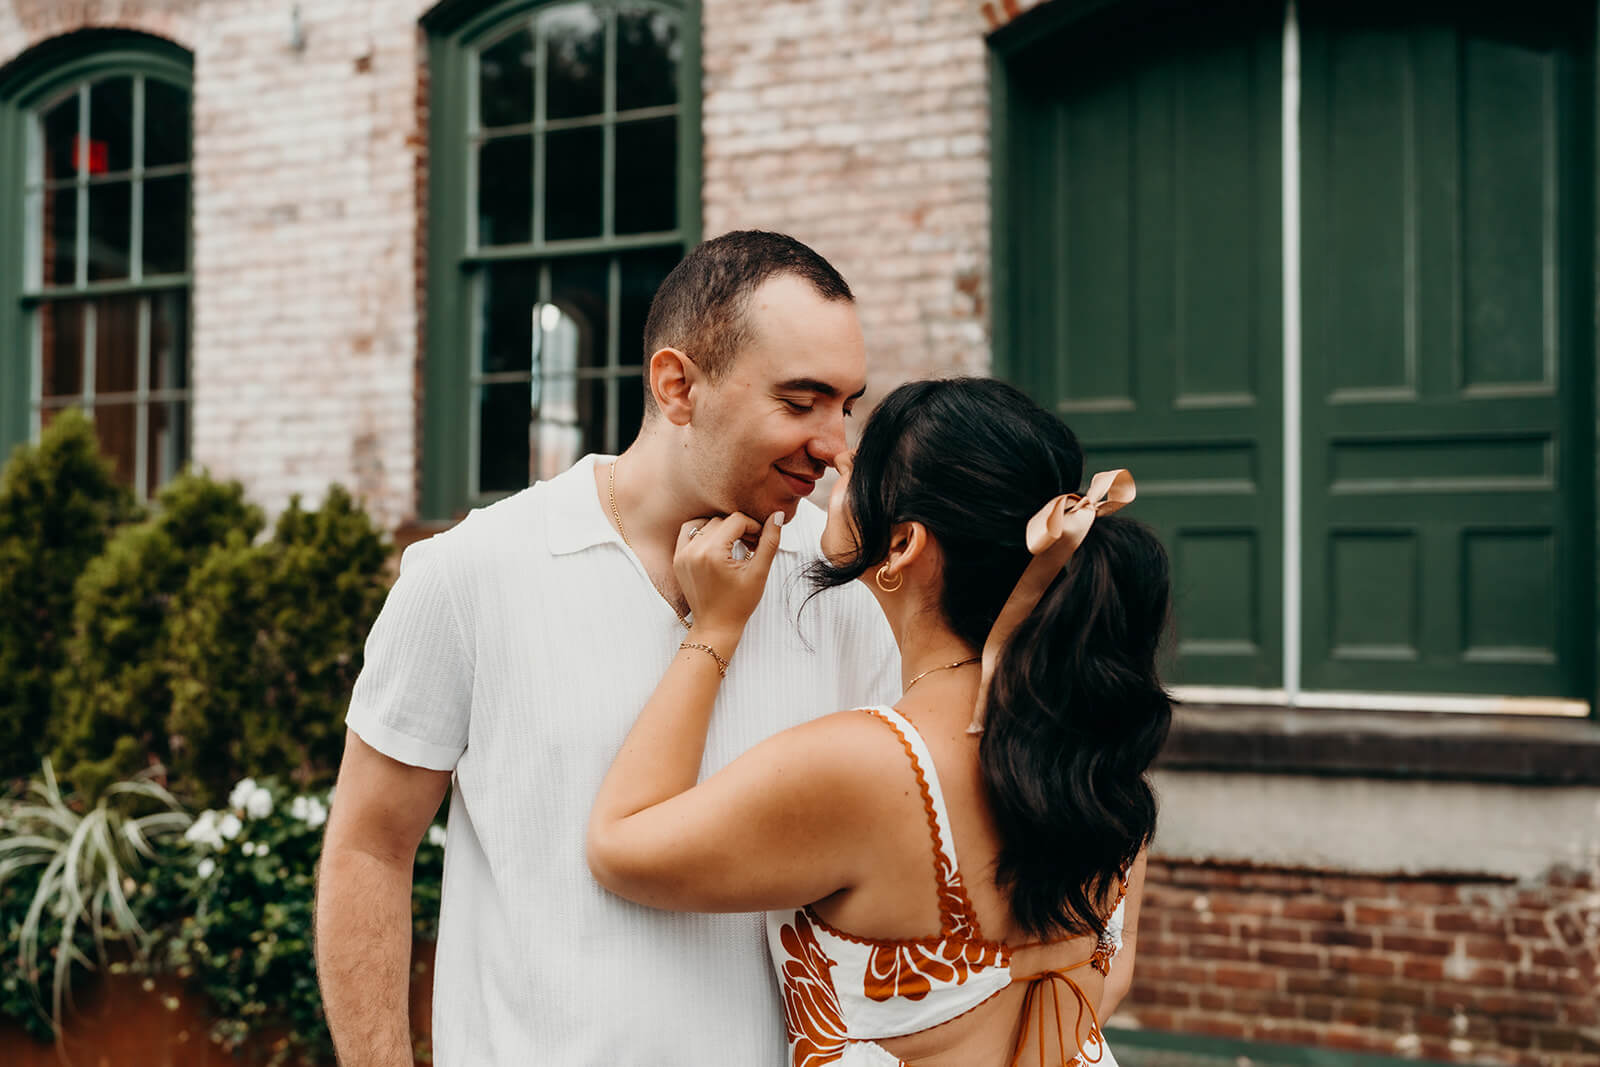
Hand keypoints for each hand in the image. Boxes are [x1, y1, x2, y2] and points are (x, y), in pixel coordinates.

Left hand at [673, 511, 782, 638]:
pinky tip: (715, 544)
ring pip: (705, 523)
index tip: (760, 540)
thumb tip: (777, 515)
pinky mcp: (678, 559)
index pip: (736, 521)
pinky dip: (702, 532)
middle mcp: (694, 550)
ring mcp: (682, 555)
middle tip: (751, 544)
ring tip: (732, 544)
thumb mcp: (759, 573)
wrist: (716, 626)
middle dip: (739, 528)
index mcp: (713, 553)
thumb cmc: (738, 604)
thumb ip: (769, 542)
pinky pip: (688, 532)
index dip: (753, 526)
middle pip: (721, 521)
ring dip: (721, 528)